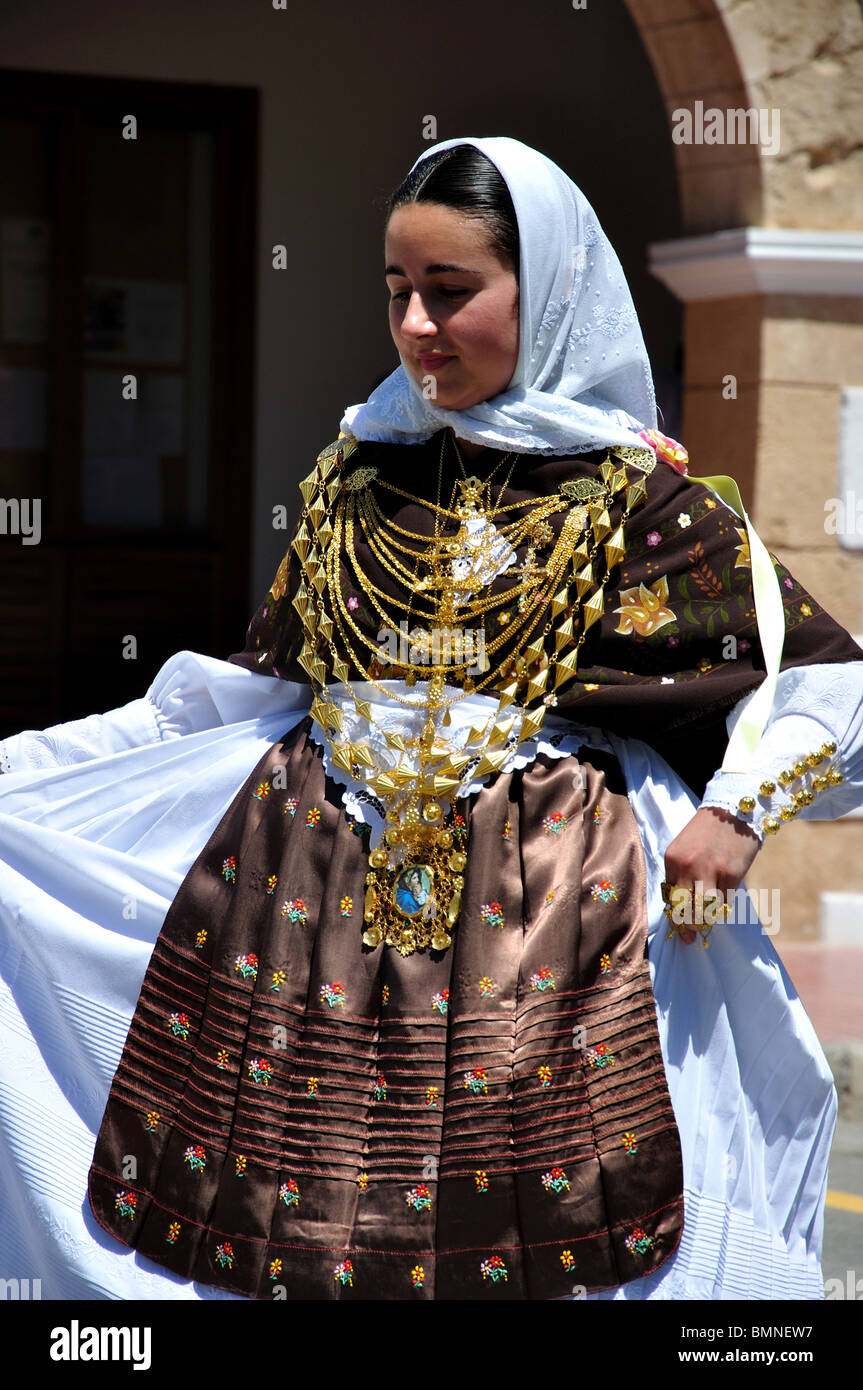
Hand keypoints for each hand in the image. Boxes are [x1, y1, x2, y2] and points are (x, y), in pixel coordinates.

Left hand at [663, 805, 760, 944]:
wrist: (735, 808)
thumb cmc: (710, 831)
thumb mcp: (686, 847)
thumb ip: (683, 873)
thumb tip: (685, 906)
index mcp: (672, 859)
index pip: (669, 896)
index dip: (675, 914)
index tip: (680, 928)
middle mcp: (687, 867)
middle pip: (682, 908)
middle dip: (687, 925)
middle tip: (691, 935)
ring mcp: (709, 871)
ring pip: (702, 910)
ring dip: (704, 921)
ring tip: (707, 922)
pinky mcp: (730, 874)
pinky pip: (723, 902)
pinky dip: (722, 907)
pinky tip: (723, 902)